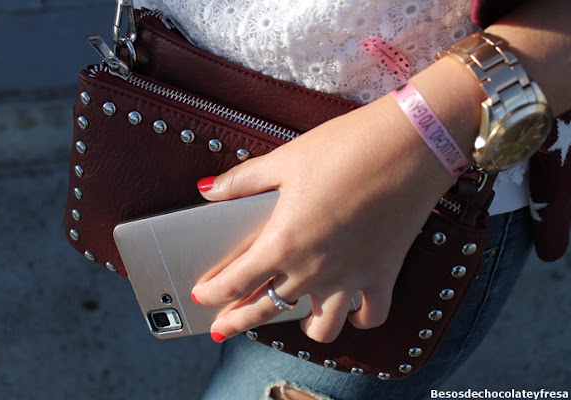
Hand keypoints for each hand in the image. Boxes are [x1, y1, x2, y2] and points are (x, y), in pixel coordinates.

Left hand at [191, 93, 455, 343]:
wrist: (409, 146)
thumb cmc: (344, 148)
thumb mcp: (285, 160)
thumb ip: (242, 181)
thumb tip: (207, 189)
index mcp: (282, 243)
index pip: (234, 282)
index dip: (212, 293)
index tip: (200, 296)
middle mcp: (313, 271)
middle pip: (266, 311)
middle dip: (238, 321)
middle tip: (223, 326)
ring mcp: (350, 278)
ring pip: (322, 328)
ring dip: (302, 325)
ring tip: (294, 315)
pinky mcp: (383, 274)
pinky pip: (371, 315)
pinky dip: (359, 318)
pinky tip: (351, 309)